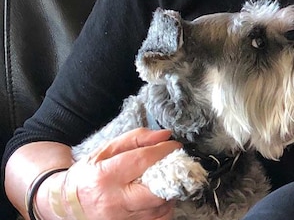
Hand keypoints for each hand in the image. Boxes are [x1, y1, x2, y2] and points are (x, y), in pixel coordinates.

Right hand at [65, 128, 181, 219]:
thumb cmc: (88, 175)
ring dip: (168, 192)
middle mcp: (114, 202)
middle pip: (157, 190)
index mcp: (106, 177)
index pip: (143, 160)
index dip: (164, 150)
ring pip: (160, 208)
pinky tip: (155, 198)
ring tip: (160, 181)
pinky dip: (162, 208)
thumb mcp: (105, 150)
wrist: (66, 204)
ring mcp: (121, 219)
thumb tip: (165, 135)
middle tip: (171, 166)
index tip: (173, 146)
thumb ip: (136, 138)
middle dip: (170, 175)